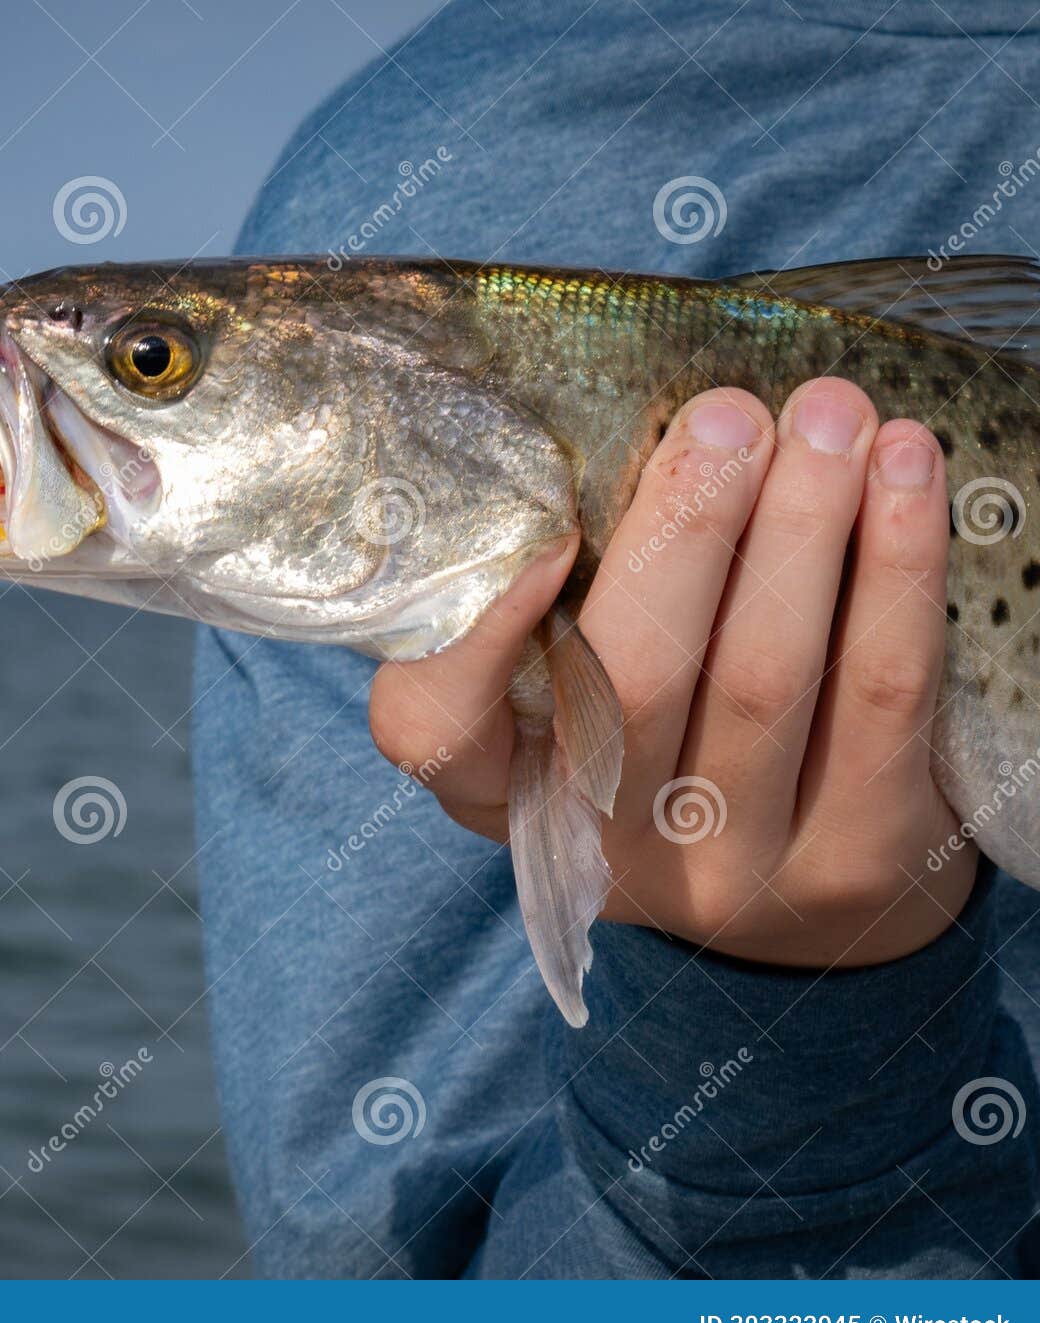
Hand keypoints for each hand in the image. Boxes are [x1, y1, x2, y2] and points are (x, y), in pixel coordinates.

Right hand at [368, 379, 976, 967]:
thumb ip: (570, 592)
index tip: (544, 529)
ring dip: (805, 523)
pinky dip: (897, 568)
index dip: (480, 634)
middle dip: (685, 531)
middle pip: (630, 685)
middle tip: (729, 418)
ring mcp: (730, 871)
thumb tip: (635, 439)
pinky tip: (907, 478)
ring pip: (763, 676)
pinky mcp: (855, 862)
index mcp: (504, 790)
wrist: (802, 883)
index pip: (438, 728)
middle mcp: (603, 845)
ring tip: (832, 417)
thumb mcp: (578, 687)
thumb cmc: (670, 734)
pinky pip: (881, 693)